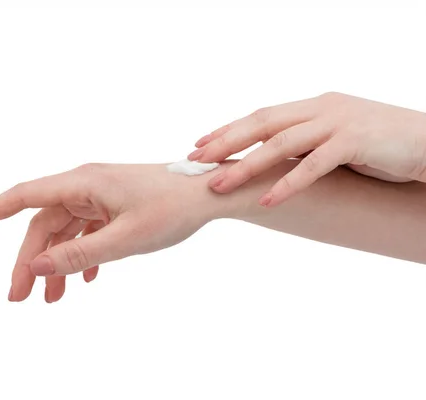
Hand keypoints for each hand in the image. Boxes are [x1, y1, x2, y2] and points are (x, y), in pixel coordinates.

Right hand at [0, 163, 227, 302]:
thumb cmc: (173, 209)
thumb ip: (79, 254)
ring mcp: (99, 195)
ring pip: (63, 231)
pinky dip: (80, 255)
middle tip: (19, 298)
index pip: (25, 195)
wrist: (211, 194)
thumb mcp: (126, 238)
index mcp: (83, 183)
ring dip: (55, 263)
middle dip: (29, 261)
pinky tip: (85, 278)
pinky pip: (85, 231)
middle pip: (43, 224)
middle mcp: (85, 185)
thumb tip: (36, 267)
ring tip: (51, 300)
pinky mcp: (112, 205)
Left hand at [189, 92, 425, 206]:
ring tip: (219, 185)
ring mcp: (338, 122)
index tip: (200, 144)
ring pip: (281, 143)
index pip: (262, 115)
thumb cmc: (384, 146)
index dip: (229, 129)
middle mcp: (322, 108)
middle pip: (262, 123)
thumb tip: (275, 162)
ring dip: (246, 165)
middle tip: (195, 160)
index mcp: (315, 106)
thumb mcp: (338, 140)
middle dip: (225, 142)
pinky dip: (289, 184)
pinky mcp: (356, 141)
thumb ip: (309, 144)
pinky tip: (267, 201)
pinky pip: (314, 165)